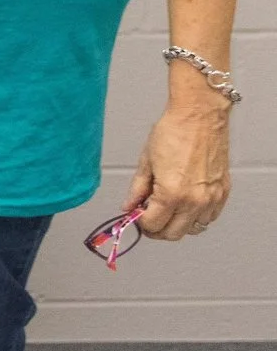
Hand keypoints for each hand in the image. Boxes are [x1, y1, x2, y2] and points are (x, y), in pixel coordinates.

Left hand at [124, 103, 229, 240]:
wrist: (199, 117)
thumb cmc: (173, 133)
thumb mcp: (146, 162)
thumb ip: (137, 189)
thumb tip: (128, 207)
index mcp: (172, 194)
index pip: (153, 225)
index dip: (140, 223)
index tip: (136, 216)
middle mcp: (194, 201)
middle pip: (173, 233)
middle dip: (156, 229)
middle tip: (147, 216)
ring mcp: (211, 198)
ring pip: (192, 229)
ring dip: (177, 224)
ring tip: (166, 209)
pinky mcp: (223, 192)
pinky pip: (209, 217)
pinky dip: (196, 217)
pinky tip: (184, 204)